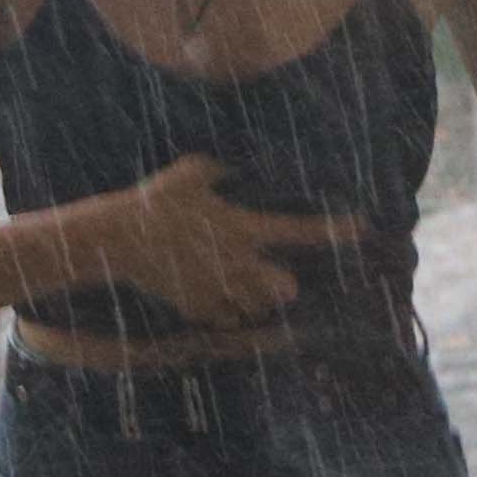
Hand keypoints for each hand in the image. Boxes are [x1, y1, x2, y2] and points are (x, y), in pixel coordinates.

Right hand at [89, 153, 355, 327]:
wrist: (115, 239)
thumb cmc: (154, 200)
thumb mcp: (192, 171)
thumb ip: (224, 167)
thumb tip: (246, 156)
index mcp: (241, 227)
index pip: (299, 232)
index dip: (334, 230)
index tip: (360, 227)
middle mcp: (236, 264)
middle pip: (285, 289)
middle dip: (286, 284)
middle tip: (277, 273)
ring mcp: (217, 290)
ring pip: (257, 309)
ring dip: (258, 301)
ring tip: (245, 286)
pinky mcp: (196, 308)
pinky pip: (226, 320)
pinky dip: (228, 313)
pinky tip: (219, 297)